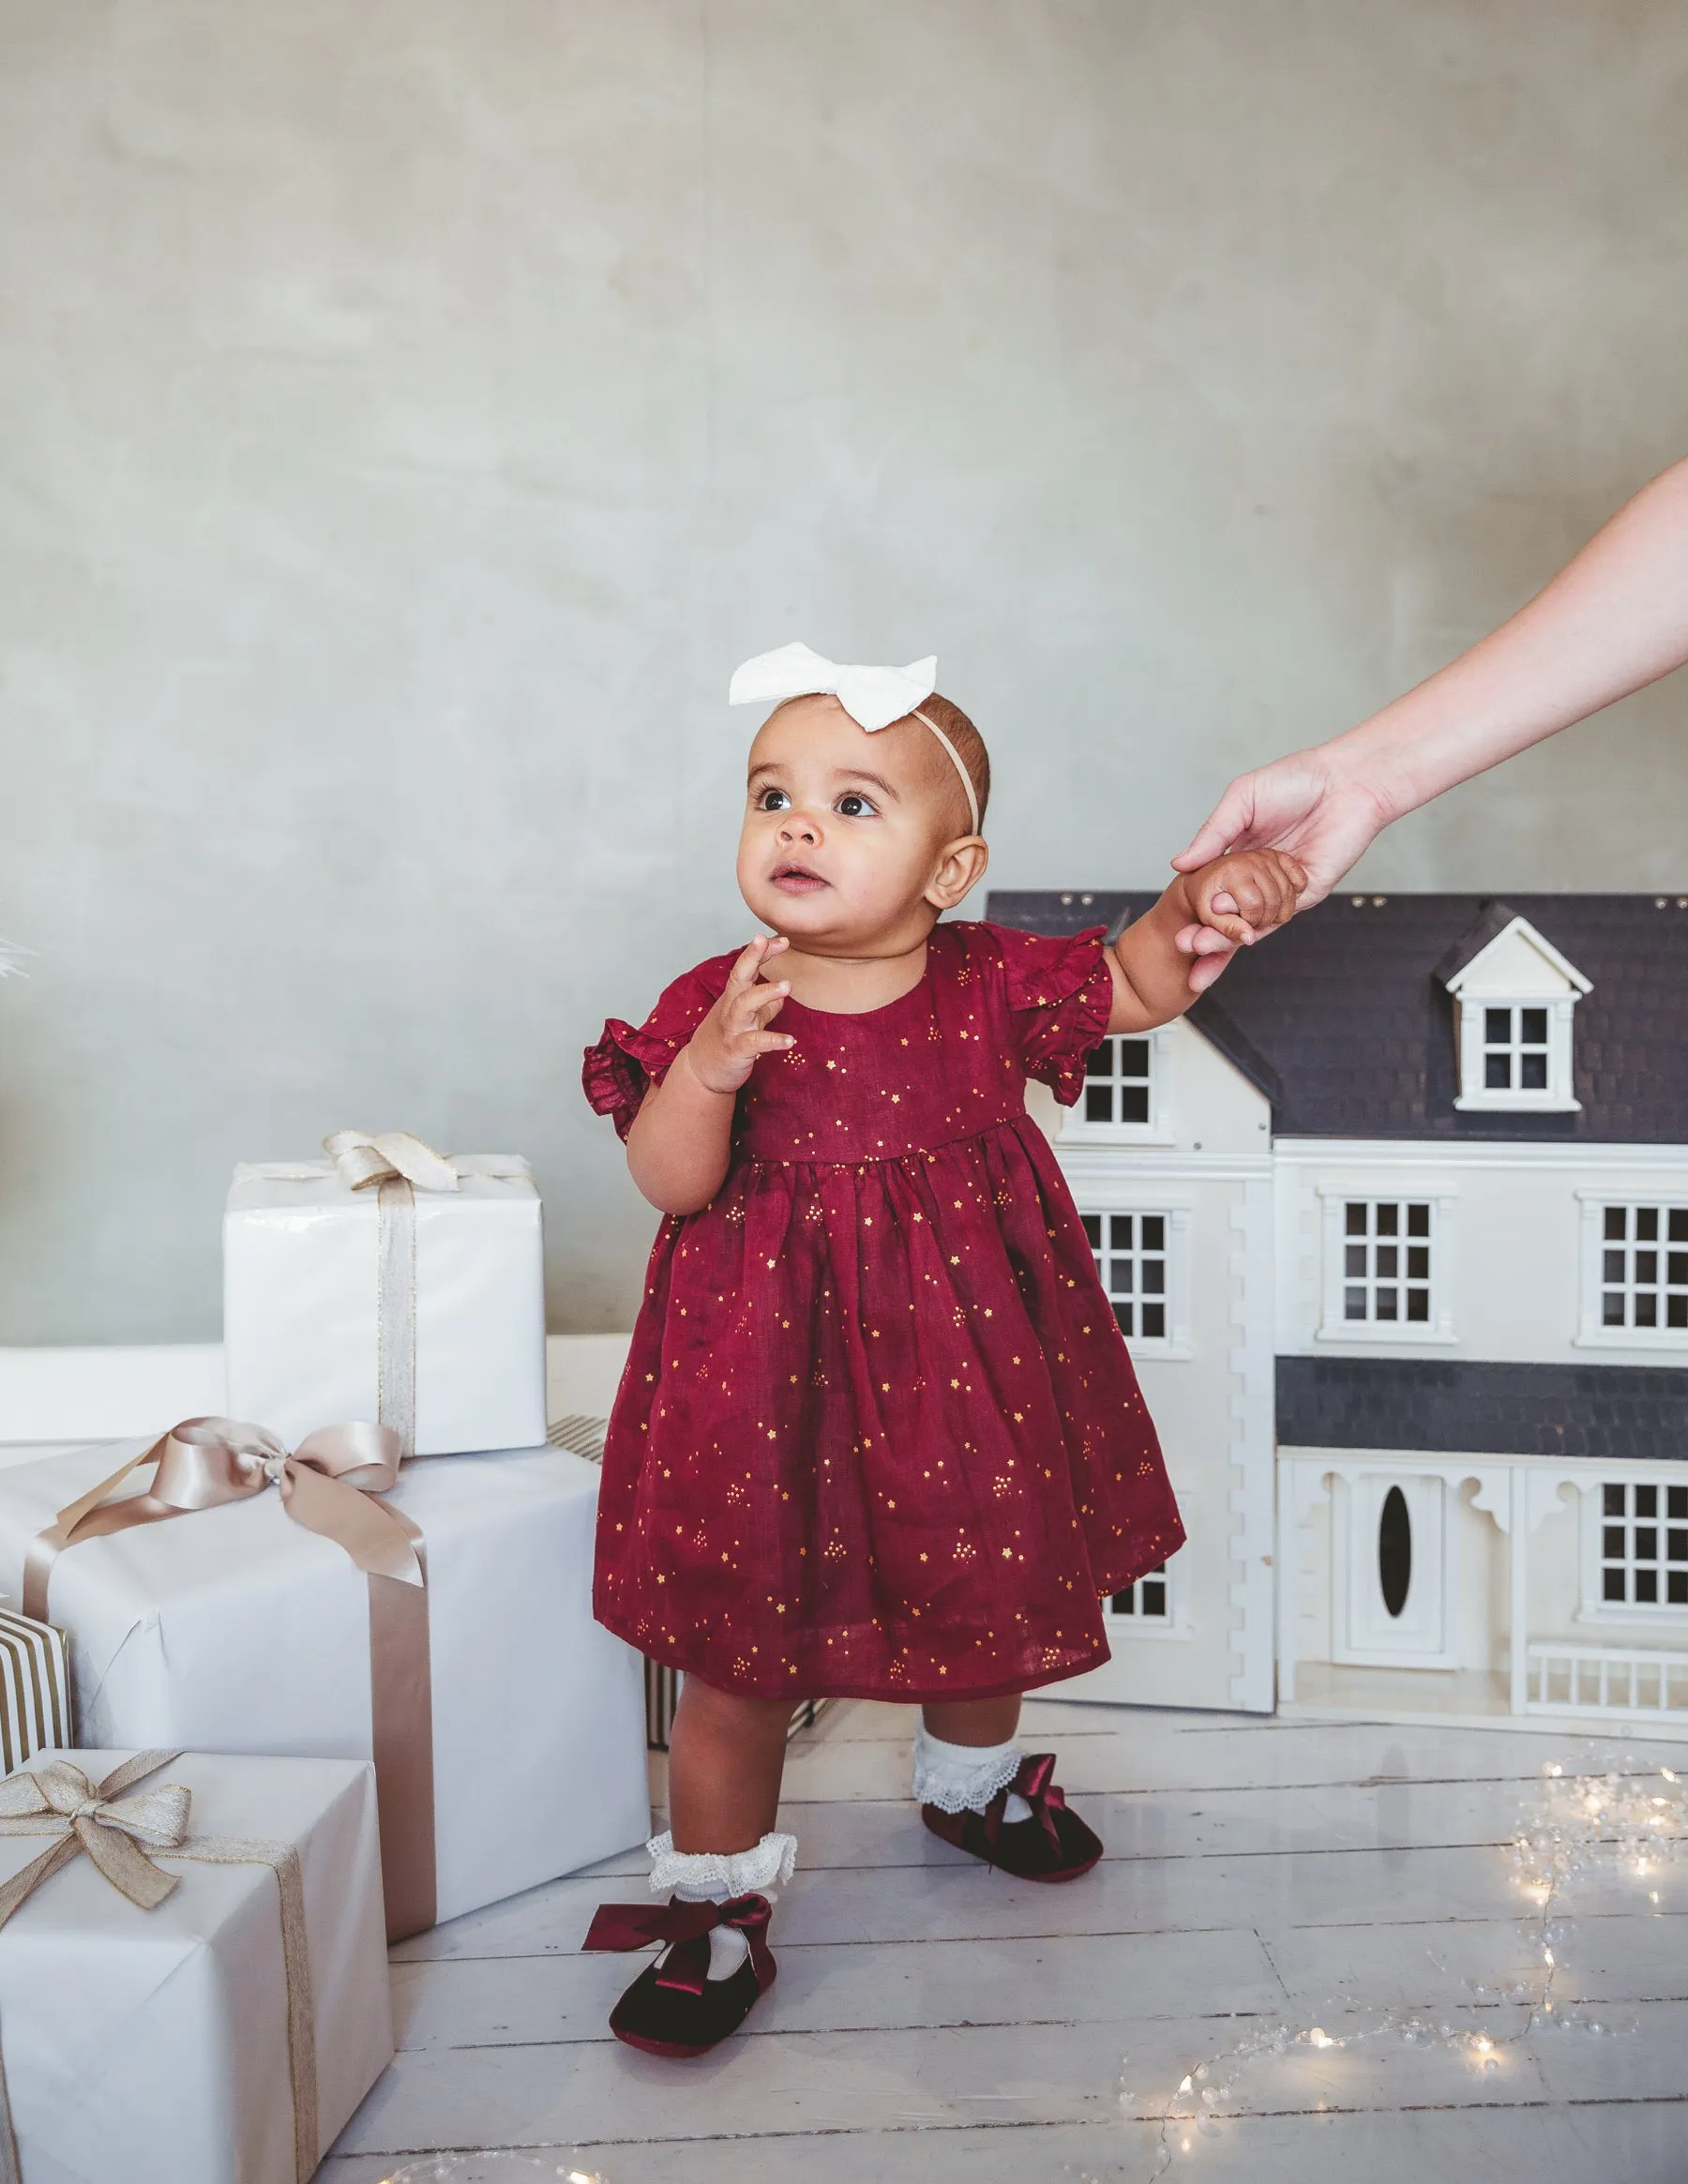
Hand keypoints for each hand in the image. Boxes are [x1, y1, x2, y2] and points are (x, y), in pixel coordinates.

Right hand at [683, 935, 795, 1093]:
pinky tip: (790, 1041)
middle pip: (738, 977)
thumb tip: (782, 995)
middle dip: (752, 957)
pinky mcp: (736, 1050)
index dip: (762, 952)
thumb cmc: (726, 1040)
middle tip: (771, 942)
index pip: (746, 968)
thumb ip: (764, 1006)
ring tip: (787, 985)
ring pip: (744, 1005)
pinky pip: (754, 1043)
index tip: (782, 940)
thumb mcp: (747, 1019)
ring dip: (765, 993)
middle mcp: (731, 1007)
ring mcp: (732, 1028)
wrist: (701, 1072)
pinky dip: (772, 1040)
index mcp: (734, 997)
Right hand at [1168, 752, 1389, 990]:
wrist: (1347, 781)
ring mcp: (1282, 889)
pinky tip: (1236, 934)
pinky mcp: (1307, 894)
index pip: (1210, 890)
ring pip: (1249, 923)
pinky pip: (1278, 918)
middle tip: (1184, 945)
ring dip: (1224, 940)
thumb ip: (1212, 834)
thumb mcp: (1242, 800)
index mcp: (1237, 855)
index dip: (1193, 910)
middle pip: (1226, 915)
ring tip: (1199, 945)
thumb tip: (1177, 865)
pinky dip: (1255, 929)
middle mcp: (1258, 877)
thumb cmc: (1296, 780)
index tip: (1175, 927)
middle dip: (1204, 935)